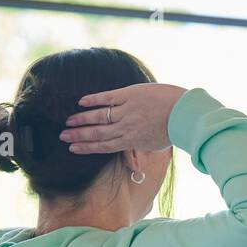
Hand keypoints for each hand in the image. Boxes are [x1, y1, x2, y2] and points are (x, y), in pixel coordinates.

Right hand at [62, 83, 187, 153]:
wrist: (183, 112)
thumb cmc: (172, 129)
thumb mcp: (155, 144)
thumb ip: (141, 145)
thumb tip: (136, 151)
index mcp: (131, 141)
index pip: (104, 146)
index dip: (87, 148)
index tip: (73, 149)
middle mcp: (124, 128)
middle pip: (96, 133)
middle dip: (78, 136)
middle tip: (63, 137)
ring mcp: (126, 111)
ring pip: (98, 117)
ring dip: (81, 119)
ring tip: (68, 122)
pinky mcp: (129, 95)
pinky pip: (106, 98)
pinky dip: (93, 100)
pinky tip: (81, 102)